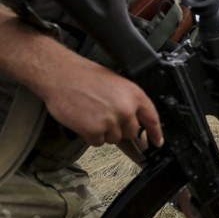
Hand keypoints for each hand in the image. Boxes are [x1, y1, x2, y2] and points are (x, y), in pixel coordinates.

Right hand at [32, 49, 163, 147]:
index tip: (157, 142)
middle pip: (130, 132)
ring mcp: (111, 121)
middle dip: (119, 128)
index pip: (151, 118)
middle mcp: (126, 109)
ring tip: (91, 113)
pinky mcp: (95, 131)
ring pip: (113, 139)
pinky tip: (84, 120)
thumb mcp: (116, 83)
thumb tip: (133, 118)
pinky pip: (98, 142)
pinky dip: (90, 135)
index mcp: (134, 95)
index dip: (155, 133)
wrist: (61, 75)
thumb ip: (128, 101)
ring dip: (103, 131)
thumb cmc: (84, 76)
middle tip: (104, 115)